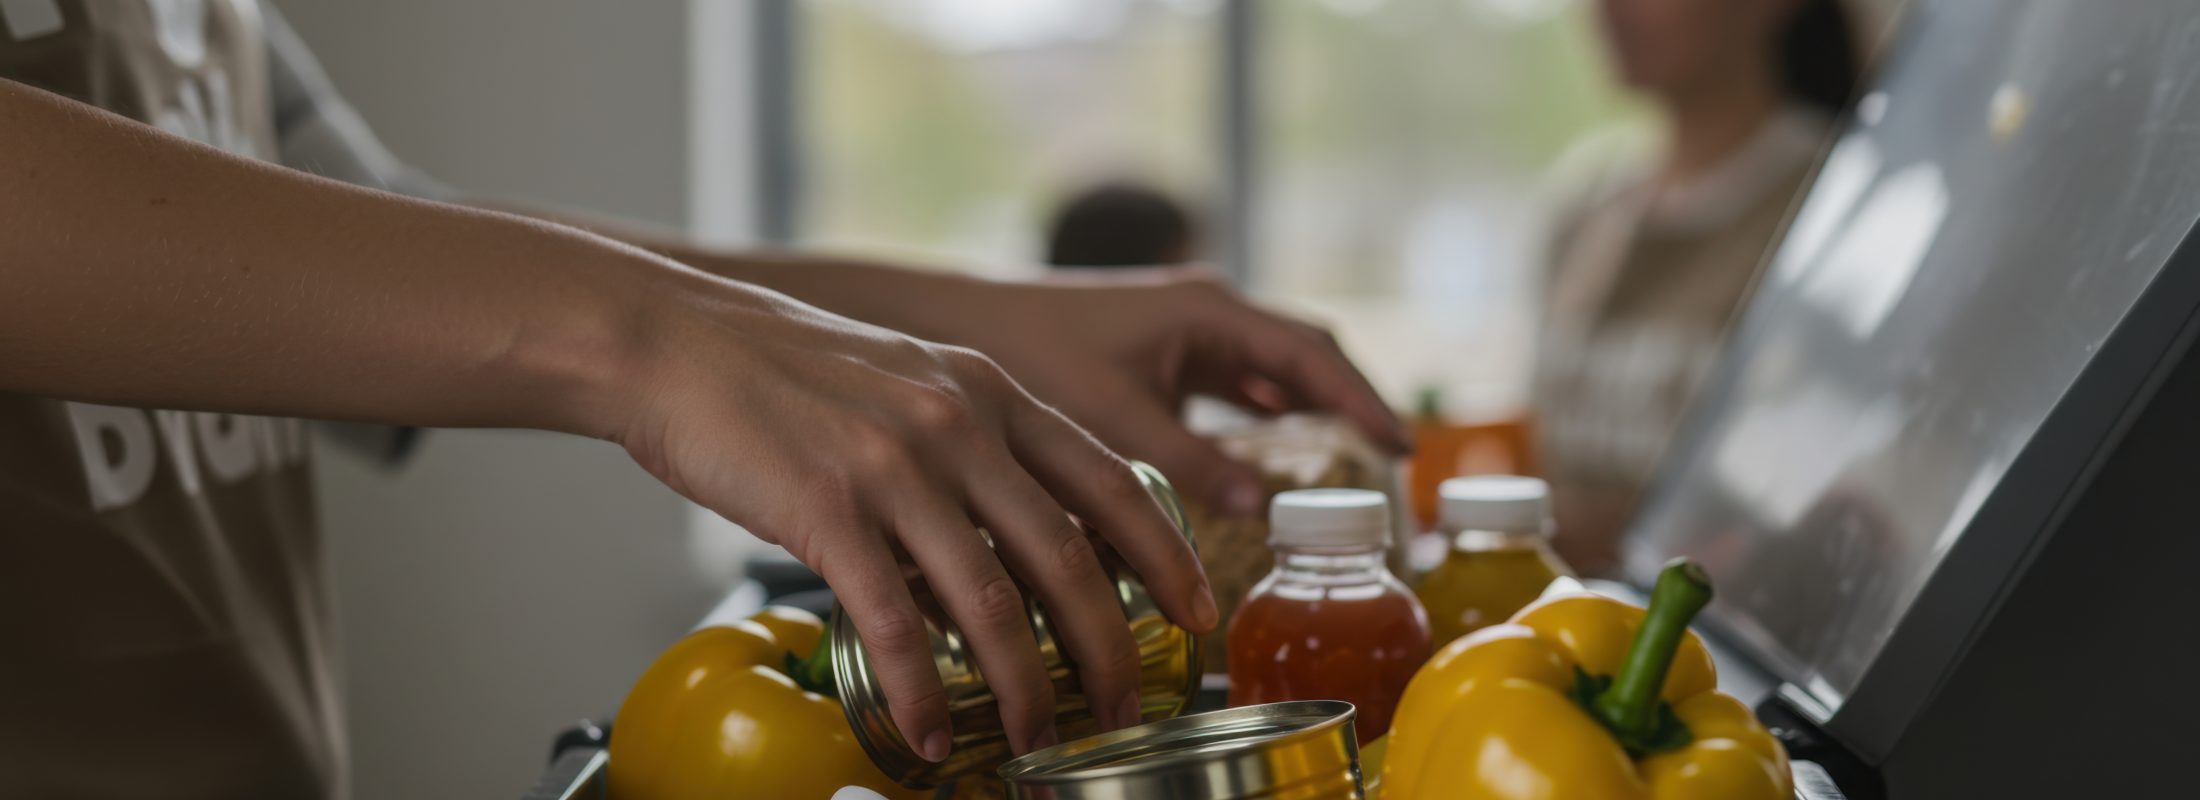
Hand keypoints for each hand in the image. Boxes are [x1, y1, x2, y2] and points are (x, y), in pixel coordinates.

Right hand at [606, 271, 1217, 760]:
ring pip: (993, 602)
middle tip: (1123, 704)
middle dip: (1109, 646)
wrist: (678, 343)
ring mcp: (897, 468)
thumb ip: (973, 441)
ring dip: (1022, 686)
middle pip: (1068, 556)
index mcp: (991, 393)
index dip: (1165, 555)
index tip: (1195, 610)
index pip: (1110, 482)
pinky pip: (895, 623)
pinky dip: (919, 689)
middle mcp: (960, 425)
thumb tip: (1017, 531)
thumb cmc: (787, 369)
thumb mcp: (910, 380)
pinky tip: (924, 730)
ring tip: (1033, 736)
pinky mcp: (828, 511)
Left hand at [909, 270, 1410, 516]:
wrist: (961, 324)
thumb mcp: (1114, 417)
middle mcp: (1208, 310)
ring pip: (1273, 372)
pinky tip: (1274, 460)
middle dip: (1351, 405)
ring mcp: (1188, 329)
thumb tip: (1259, 506)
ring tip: (1351, 468)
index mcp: (1208, 310)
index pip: (1312, 352)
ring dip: (1312, 412)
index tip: (1401, 447)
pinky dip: (1265, 418)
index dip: (1362, 401)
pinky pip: (1236, 385)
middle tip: (1393, 465)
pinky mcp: (1165, 353)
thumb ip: (1188, 462)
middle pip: (1305, 357)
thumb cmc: (1032, 356)